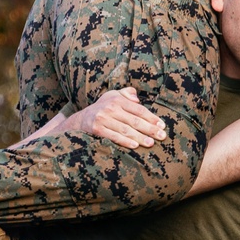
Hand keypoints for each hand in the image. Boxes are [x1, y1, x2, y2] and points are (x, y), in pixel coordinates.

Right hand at [11, 88, 166, 150]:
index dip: (151, 118)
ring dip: (140, 137)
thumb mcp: (110, 98)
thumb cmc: (99, 111)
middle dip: (150, 129)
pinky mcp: (96, 129)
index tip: (162, 125)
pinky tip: (135, 145)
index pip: (138, 110)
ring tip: (151, 143)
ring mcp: (102, 118)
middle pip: (134, 120)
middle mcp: (110, 107)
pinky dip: (125, 141)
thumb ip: (124, 95)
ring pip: (125, 129)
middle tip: (162, 136)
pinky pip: (113, 136)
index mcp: (117, 100)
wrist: (76, 122)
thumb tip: (136, 96)